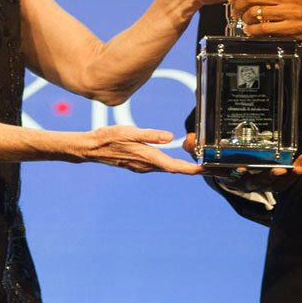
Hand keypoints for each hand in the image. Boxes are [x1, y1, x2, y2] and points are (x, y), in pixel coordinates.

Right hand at [76, 126, 202, 174]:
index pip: (175, 166)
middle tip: (211, 166)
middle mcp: (147, 165)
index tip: (206, 170)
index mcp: (148, 158)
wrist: (91, 148)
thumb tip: (170, 137)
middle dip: (193, 169)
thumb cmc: (109, 138)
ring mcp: (143, 166)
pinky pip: (160, 165)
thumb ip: (150, 135)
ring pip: (168, 168)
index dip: (192, 170)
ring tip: (198, 163)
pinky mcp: (139, 164)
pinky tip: (176, 159)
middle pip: (175, 169)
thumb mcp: (130, 132)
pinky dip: (172, 164)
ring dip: (183, 167)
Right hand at [182, 133, 301, 192]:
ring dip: (287, 177)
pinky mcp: (275, 178)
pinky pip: (288, 178)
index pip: (231, 177)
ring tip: (296, 168)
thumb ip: (195, 145)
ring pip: (276, 184)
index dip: (237, 174)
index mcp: (228, 175)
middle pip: (257, 182)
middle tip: (277, 170)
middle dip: (268, 177)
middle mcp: (246, 181)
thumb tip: (190, 139)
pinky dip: (297, 170)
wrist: (231, 163)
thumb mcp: (203, 150)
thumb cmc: (217, 156)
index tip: (242, 168)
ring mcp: (262, 181)